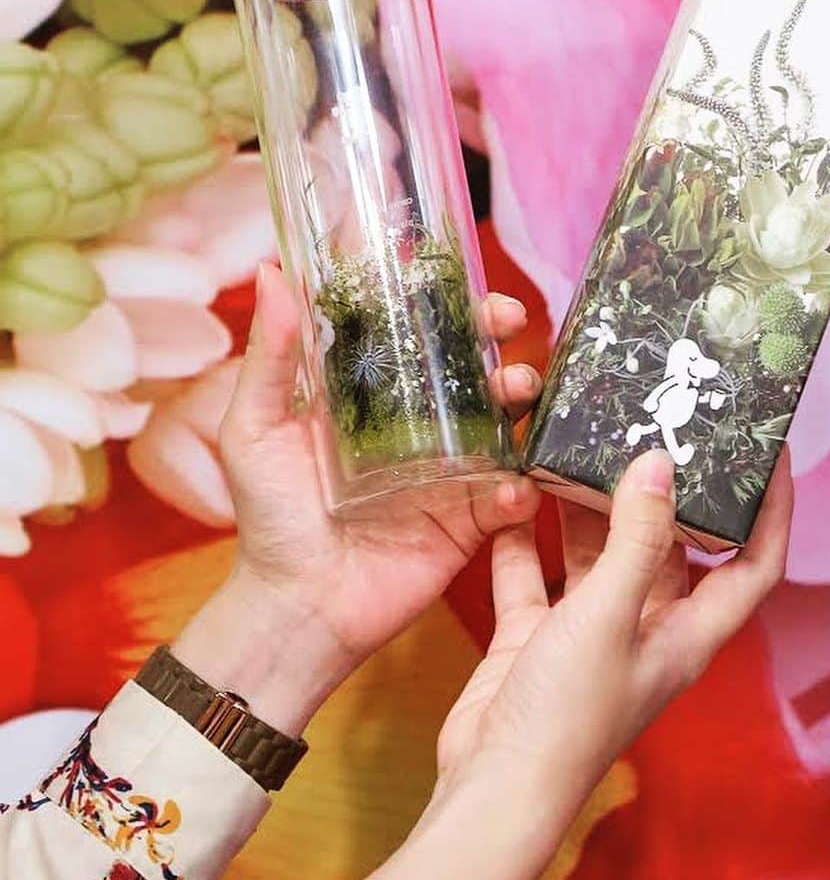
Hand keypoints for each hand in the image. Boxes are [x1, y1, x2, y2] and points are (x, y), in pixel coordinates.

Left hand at [172, 261, 541, 734]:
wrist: (296, 606)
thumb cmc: (269, 516)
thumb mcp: (256, 427)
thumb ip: (270, 356)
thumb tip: (272, 273)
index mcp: (375, 396)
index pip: (421, 333)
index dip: (451, 304)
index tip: (467, 284)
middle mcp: (421, 425)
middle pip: (475, 366)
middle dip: (500, 338)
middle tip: (508, 324)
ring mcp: (451, 470)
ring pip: (506, 420)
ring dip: (523, 397)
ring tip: (517, 391)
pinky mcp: (470, 519)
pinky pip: (510, 495)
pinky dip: (522, 487)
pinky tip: (513, 485)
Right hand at [370, 447, 792, 879]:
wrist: (491, 787)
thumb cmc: (568, 715)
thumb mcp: (608, 616)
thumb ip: (636, 538)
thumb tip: (661, 462)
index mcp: (688, 633)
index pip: (754, 564)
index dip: (773, 509)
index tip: (771, 449)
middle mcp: (647, 628)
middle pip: (670, 546)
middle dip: (665, 489)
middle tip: (655, 424)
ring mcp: (590, 632)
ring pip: (600, 552)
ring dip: (590, 504)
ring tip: (582, 440)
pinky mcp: (537, 635)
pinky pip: (535, 571)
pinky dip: (525, 536)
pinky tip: (513, 490)